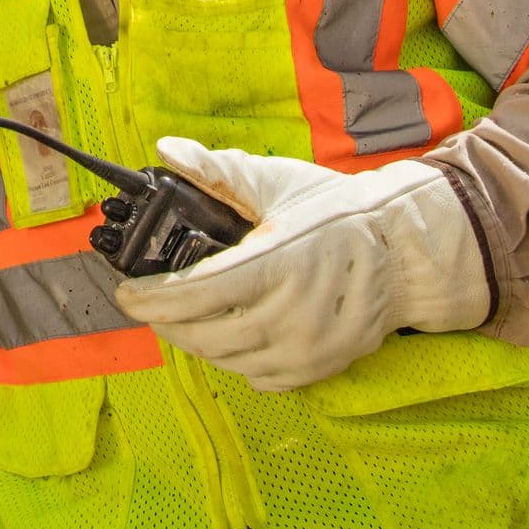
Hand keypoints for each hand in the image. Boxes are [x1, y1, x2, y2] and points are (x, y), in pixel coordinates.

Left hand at [110, 139, 486, 392]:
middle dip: (166, 320)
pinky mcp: (320, 368)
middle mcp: (292, 314)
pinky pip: (258, 376)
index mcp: (276, 263)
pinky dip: (236, 357)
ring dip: (197, 339)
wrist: (403, 251)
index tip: (125, 293)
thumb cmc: (336, 211)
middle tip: (152, 302)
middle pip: (203, 336)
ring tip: (188, 314)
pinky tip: (233, 329)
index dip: (150, 300)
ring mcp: (308, 349)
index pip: (194, 296)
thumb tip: (166, 151)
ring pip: (227, 360)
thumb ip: (218, 170)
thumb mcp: (277, 181)